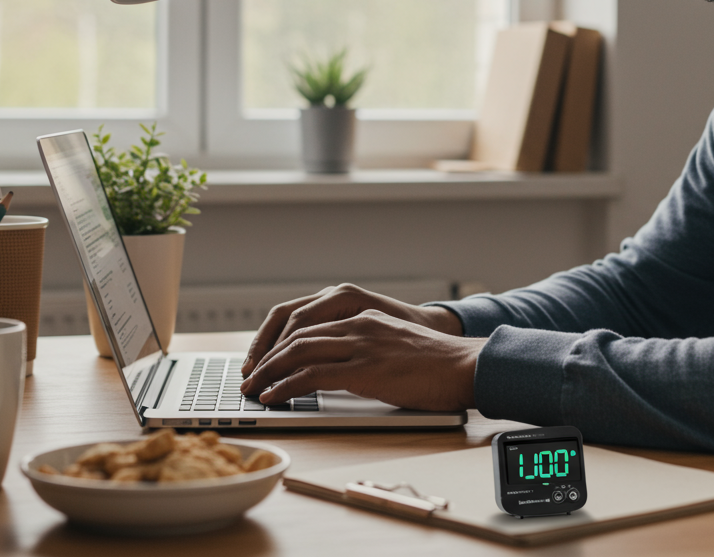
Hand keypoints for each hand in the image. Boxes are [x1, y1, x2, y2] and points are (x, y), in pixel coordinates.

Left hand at [241, 283, 462, 376]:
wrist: (465, 366)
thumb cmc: (437, 364)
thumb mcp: (395, 345)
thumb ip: (368, 348)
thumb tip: (344, 370)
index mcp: (364, 316)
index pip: (306, 322)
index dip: (277, 342)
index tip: (262, 361)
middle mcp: (358, 324)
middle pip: (295, 334)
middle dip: (265, 357)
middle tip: (248, 377)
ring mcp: (361, 345)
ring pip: (298, 352)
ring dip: (268, 372)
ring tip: (252, 389)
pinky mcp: (364, 369)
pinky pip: (312, 375)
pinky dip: (286, 386)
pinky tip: (274, 396)